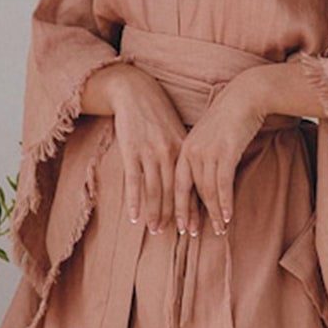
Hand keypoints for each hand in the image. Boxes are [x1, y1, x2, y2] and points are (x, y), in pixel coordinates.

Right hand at [82, 61, 188, 230]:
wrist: (135, 91)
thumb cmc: (157, 113)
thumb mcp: (176, 131)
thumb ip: (183, 153)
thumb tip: (193, 176)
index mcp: (183, 148)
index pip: (191, 184)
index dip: (193, 207)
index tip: (196, 226)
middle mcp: (169, 152)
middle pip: (175, 191)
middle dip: (177, 215)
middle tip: (179, 235)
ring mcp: (149, 152)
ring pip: (155, 190)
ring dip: (155, 213)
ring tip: (156, 230)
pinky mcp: (131, 150)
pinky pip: (134, 181)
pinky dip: (135, 201)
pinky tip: (134, 217)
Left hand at [174, 73, 268, 236]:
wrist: (245, 97)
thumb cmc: (229, 119)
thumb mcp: (209, 139)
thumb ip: (202, 159)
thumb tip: (204, 183)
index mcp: (184, 149)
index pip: (178, 185)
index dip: (178, 208)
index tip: (180, 226)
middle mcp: (192, 152)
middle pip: (189, 191)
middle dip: (190, 216)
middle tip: (193, 235)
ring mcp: (207, 152)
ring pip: (207, 191)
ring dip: (214, 213)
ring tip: (219, 230)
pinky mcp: (225, 152)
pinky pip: (223, 184)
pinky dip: (225, 202)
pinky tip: (228, 216)